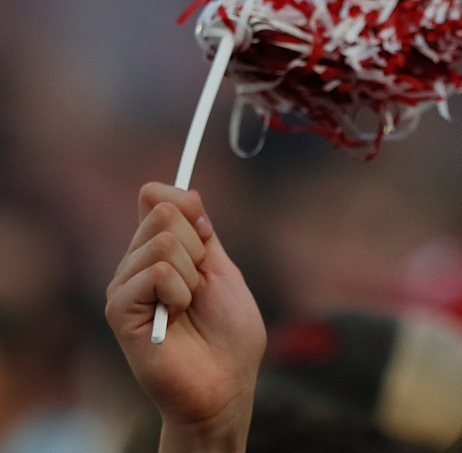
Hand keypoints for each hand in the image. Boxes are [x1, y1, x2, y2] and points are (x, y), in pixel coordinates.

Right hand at [106, 183, 265, 451]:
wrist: (225, 383)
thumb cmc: (229, 335)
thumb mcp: (224, 271)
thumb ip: (202, 233)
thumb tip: (183, 191)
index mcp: (161, 252)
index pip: (157, 198)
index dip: (187, 204)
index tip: (206, 230)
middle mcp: (137, 264)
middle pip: (164, 213)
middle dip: (199, 247)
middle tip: (200, 285)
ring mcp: (125, 286)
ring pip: (163, 244)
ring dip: (192, 277)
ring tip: (188, 307)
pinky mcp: (119, 310)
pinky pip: (156, 273)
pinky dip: (179, 293)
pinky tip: (176, 317)